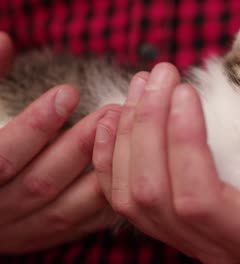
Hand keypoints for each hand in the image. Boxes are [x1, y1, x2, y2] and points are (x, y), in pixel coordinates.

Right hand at [0, 32, 116, 252]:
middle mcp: (1, 208)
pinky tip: (133, 170)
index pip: (4, 156)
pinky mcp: (51, 235)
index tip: (69, 92)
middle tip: (114, 110)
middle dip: (82, 143)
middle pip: (43, 180)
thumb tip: (4, 41)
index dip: (36, 124)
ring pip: (69, 205)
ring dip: (102, 168)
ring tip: (128, 132)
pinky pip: (85, 224)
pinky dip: (110, 199)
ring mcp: (27, 228)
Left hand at [93, 63, 239, 262]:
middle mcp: (210, 246)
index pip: (198, 200)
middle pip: (154, 194)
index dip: (184, 143)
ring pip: (130, 195)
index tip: (186, 92)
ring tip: (143, 84)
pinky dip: (110, 154)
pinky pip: (120, 198)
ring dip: (129, 132)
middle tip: (162, 75)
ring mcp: (183, 237)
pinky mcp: (169, 222)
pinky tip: (113, 115)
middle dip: (150, 126)